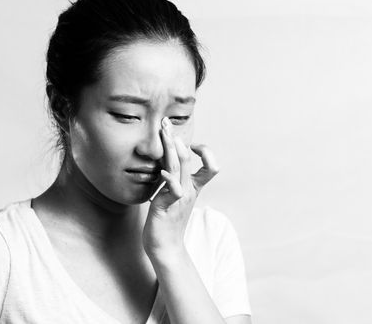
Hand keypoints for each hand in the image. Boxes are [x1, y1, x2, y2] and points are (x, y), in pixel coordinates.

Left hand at [142, 117, 218, 261]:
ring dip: (172, 149)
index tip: (188, 143)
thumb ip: (175, 183)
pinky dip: (169, 179)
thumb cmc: (167, 223)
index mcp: (192, 188)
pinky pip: (172, 190)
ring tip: (166, 135)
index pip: (209, 166)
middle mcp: (189, 190)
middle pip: (189, 159)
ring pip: (180, 168)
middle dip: (177, 139)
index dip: (205, 152)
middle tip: (166, 122)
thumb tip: (169, 168)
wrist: (166, 248)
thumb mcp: (174, 199)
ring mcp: (180, 198)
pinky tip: (162, 171)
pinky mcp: (168, 207)